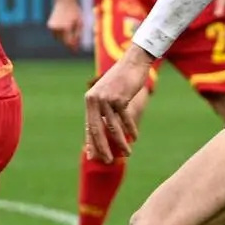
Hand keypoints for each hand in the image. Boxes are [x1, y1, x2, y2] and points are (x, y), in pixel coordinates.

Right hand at [47, 0, 83, 51]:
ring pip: (58, 39)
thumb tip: (75, 45)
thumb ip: (78, 35)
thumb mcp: (80, 23)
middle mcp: (58, 28)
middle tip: (75, 43)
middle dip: (69, 43)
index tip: (75, 51)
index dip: (72, 48)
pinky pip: (55, 34)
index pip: (69, 42)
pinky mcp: (49, 26)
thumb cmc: (74, 12)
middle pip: (63, 41)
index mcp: (66, 27)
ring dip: (64, 38)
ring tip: (69, 29)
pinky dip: (59, 33)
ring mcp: (52, 27)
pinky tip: (64, 26)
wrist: (64, 1)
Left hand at [84, 48, 151, 163]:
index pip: (89, 127)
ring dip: (120, 143)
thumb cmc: (121, 80)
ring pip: (113, 127)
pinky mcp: (120, 98)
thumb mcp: (108, 94)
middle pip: (97, 130)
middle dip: (103, 148)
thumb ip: (103, 110)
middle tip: (108, 161)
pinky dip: (131, 130)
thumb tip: (103, 132)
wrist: (133, 62)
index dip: (91, 143)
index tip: (93, 157)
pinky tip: (135, 137)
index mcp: (89, 101)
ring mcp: (107, 99)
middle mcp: (95, 100)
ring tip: (127, 153)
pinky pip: (125, 119)